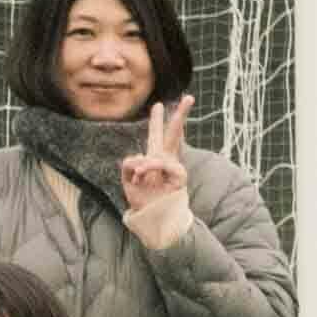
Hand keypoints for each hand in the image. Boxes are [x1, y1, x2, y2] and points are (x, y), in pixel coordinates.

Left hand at [117, 97, 195, 244]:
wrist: (153, 219)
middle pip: (174, 134)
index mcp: (153, 159)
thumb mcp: (127, 180)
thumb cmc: (142, 201)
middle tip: (189, 97)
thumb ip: (129, 165)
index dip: (156, 121)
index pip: (156, 136)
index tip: (158, 104)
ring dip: (147, 163)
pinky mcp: (180, 176)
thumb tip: (140, 158)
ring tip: (140, 176)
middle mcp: (165, 160)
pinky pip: (166, 165)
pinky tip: (146, 175)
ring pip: (161, 152)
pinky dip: (153, 168)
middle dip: (181, 115)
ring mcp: (174, 168)